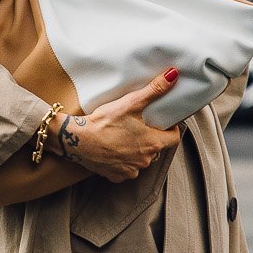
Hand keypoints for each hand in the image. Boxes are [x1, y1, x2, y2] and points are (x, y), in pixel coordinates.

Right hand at [51, 68, 182, 182]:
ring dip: (136, 151)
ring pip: (140, 160)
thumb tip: (172, 76)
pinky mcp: (116, 176)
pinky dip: (122, 161)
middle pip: (156, 149)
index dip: (170, 129)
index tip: (163, 123)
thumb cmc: (104, 123)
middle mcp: (145, 161)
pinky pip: (125, 169)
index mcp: (153, 144)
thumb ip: (154, 90)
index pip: (174, 139)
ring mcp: (130, 170)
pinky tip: (113, 149)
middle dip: (150, 138)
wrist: (78, 140)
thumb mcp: (131, 103)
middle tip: (139, 126)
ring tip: (124, 137)